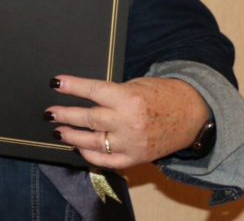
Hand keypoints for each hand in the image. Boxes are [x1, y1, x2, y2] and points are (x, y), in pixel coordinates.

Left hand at [46, 74, 209, 167]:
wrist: (193, 114)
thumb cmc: (163, 95)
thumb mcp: (136, 85)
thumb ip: (112, 93)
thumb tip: (84, 96)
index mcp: (128, 98)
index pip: (93, 91)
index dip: (72, 86)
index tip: (55, 83)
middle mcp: (128, 122)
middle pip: (89, 119)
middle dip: (65, 115)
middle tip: (49, 113)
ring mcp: (132, 143)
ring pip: (94, 142)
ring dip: (73, 137)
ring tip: (59, 131)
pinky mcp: (137, 158)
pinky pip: (108, 161)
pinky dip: (91, 156)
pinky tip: (79, 149)